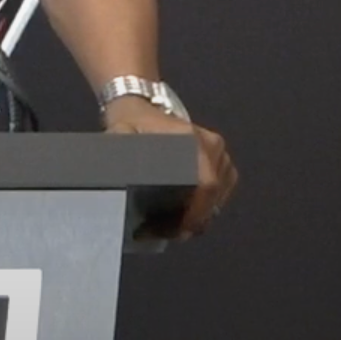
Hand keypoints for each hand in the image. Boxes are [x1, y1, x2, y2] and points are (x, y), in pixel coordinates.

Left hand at [102, 96, 236, 238]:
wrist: (141, 107)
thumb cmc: (131, 123)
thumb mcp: (120, 134)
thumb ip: (119, 152)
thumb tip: (119, 178)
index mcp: (191, 140)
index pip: (206, 185)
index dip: (194, 214)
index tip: (173, 230)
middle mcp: (211, 145)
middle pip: (212, 197)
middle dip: (189, 222)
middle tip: (160, 232)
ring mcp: (220, 153)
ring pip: (217, 199)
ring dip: (196, 217)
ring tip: (166, 225)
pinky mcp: (222, 161)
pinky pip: (220, 194)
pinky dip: (204, 208)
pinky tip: (181, 214)